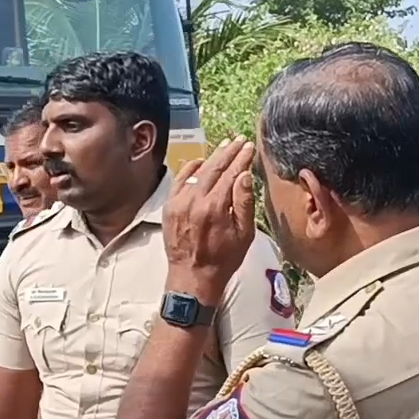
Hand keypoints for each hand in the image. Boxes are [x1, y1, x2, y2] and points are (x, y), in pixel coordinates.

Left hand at [164, 137, 257, 302]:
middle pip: (214, 168)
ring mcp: (179, 202)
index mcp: (215, 207)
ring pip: (197, 172)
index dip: (242, 159)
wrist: (192, 277)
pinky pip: (179, 181)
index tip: (249, 147)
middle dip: (228, 152)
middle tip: (239, 141)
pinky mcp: (169, 207)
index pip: (231, 174)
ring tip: (225, 146)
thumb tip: (245, 175)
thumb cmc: (224, 259)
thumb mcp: (244, 234)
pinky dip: (189, 168)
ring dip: (212, 158)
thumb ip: (244, 202)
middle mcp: (195, 200)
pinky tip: (200, 161)